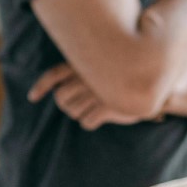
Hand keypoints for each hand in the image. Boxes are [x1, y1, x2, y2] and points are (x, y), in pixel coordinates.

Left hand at [28, 63, 156, 129]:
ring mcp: (97, 91)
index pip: (54, 75)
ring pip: (73, 112)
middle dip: (66, 105)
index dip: (41, 86)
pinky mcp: (107, 106)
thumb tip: (61, 88)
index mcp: (83, 64)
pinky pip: (87, 121)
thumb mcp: (103, 67)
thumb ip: (83, 74)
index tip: (33, 97)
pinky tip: (100, 116)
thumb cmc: (126, 74)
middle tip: (79, 106)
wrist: (154, 81)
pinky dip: (90, 122)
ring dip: (80, 114)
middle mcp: (87, 77)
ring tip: (93, 108)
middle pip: (61, 99)